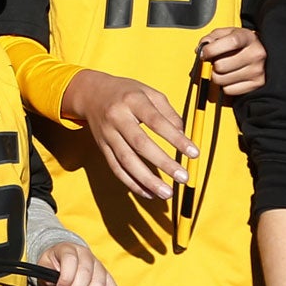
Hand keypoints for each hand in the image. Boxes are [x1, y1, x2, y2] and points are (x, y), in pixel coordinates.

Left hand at [36, 241, 119, 285]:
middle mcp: (86, 255)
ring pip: (99, 285)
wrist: (64, 260)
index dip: (66, 278)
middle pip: (86, 274)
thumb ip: (46, 273)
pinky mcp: (108, 279)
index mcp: (69, 249)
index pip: (71, 260)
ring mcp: (99, 266)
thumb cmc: (54, 265)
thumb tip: (53, 283)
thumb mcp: (44, 266)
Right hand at [58, 69, 193, 200]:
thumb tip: (183, 137)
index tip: (194, 153)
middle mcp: (117, 117)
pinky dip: (132, 183)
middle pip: (140, 143)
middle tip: (183, 178)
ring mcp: (107, 134)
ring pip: (126, 161)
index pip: (156, 121)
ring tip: (167, 193)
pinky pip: (116, 168)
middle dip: (163, 163)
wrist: (91, 93)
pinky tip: (149, 193)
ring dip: (147, 180)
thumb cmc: (126, 93)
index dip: (175, 139)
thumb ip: (168, 113)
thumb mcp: (149, 92)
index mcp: (132, 100)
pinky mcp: (102, 148)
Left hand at [199, 27, 265, 96]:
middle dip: (213, 64)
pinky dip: (225, 86)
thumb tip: (200, 50)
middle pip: (221, 66)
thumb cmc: (242, 43)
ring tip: (224, 69)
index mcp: (247, 38)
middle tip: (217, 62)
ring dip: (217, 76)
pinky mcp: (256, 85)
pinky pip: (229, 90)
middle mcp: (255, 54)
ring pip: (222, 80)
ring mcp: (257, 71)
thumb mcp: (228, 33)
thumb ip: (213, 37)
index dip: (212, 49)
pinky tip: (231, 77)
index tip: (204, 53)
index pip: (231, 42)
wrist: (263, 52)